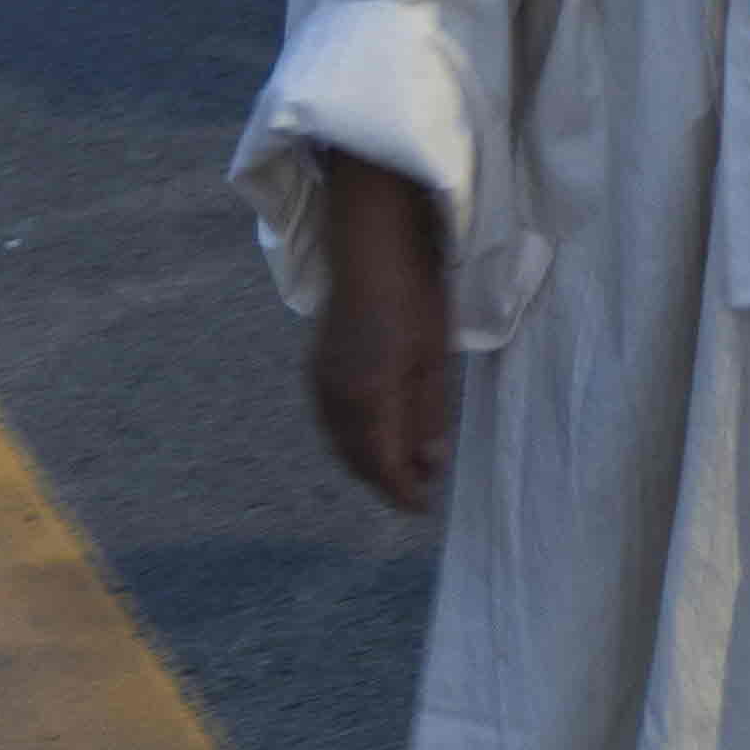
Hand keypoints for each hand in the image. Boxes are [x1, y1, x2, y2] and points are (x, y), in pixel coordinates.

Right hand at [309, 152, 456, 513]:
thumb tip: (429, 463)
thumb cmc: (413, 293)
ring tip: (401, 464)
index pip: (382, 466)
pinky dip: (352, 438)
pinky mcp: (316, 369)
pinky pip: (331, 421)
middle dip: (385, 480)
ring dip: (367, 460)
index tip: (424, 506)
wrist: (371, 243)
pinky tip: (374, 432)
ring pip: (340, 442)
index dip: (403, 492)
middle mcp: (334, 398)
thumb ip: (428, 415)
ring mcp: (319, 383)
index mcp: (367, 398)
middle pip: (356, 459)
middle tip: (417, 488)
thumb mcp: (433, 357)